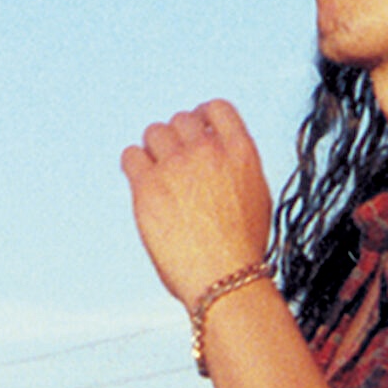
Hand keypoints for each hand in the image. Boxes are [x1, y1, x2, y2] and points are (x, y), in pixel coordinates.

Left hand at [120, 100, 272, 307]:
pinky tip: (141, 180)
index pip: (216, 109)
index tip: (195, 126)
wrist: (225, 278)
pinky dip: (134, 163)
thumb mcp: (256, 196)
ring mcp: (176, 165)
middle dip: (177, 137)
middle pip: (181, 120)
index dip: (202, 116)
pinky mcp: (148, 185)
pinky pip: (131, 155)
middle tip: (174, 159)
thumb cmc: (241, 250)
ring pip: (154, 133)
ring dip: (154, 149)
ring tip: (157, 172)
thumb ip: (235, 167)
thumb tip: (218, 157)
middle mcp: (207, 151)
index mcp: (240, 152)